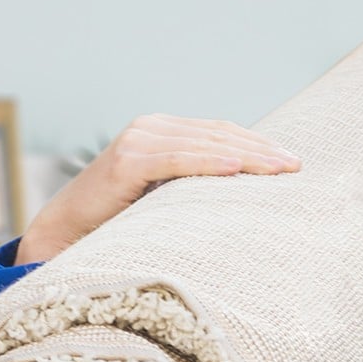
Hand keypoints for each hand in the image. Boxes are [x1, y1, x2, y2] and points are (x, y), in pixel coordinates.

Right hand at [15, 115, 298, 260]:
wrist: (66, 234)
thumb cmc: (120, 222)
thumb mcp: (167, 197)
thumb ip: (195, 185)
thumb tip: (246, 196)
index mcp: (163, 132)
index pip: (221, 133)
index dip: (258, 143)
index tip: (292, 161)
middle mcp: (151, 128)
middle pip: (219, 135)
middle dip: (261, 149)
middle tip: (297, 166)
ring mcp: (138, 140)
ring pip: (204, 144)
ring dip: (246, 156)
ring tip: (279, 170)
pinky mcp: (127, 161)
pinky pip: (177, 159)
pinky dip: (209, 163)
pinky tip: (238, 169)